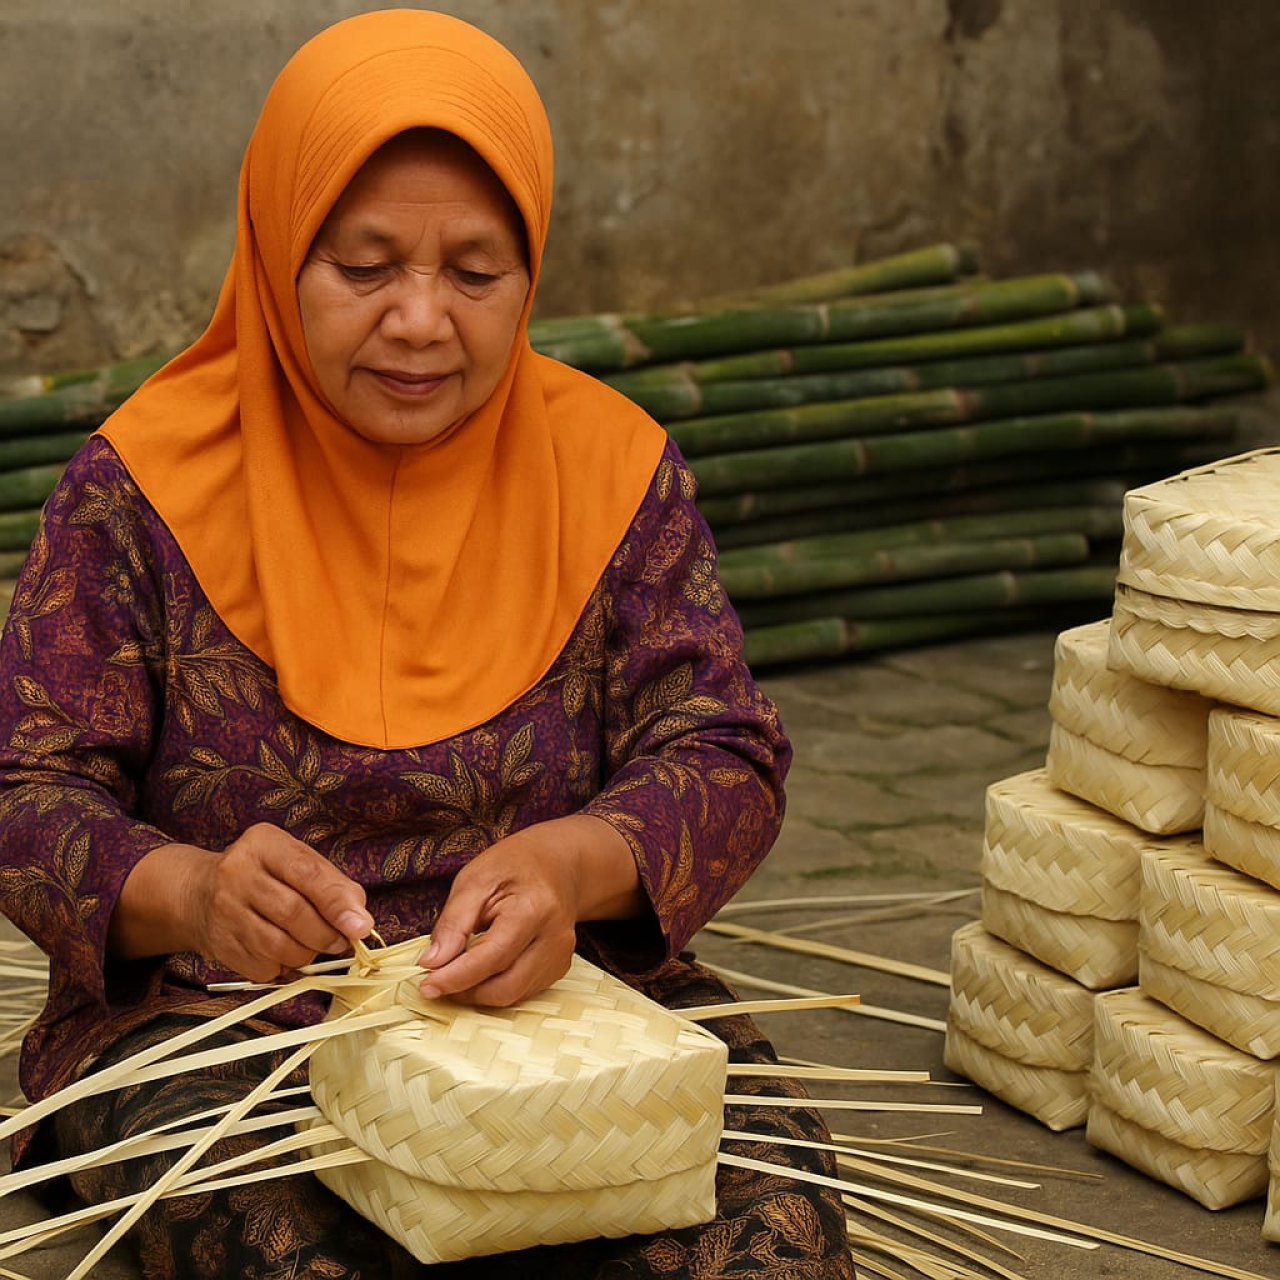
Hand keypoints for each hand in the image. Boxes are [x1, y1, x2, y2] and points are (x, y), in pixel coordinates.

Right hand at [109, 823, 372, 982]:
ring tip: (313, 945)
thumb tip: (360, 918)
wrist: (199, 893)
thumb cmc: (264, 874)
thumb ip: (332, 883)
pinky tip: (284, 954)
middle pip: (293, 913)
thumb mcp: (296, 861)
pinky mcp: (218, 944)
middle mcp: (236, 873)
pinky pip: (262, 967)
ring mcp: (223, 910)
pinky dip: (284, 967)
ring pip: (278, 946)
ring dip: (307, 953)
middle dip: (326, 934)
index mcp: (263, 844)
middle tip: (341, 941)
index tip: (361, 927)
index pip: (307, 873)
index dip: (337, 903)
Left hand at [417, 815, 641, 1006]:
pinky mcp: (559, 967)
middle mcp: (555, 938)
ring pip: (512, 995)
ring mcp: (561, 955)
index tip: (426, 987)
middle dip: (465, 991)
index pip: (492, 957)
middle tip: (435, 980)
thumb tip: (432, 963)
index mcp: (534, 909)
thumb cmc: (513, 866)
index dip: (456, 977)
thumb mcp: (475, 879)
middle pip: (505, 987)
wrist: (557, 864)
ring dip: (478, 992)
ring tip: (456, 970)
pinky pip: (521, 990)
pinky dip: (495, 986)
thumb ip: (454, 922)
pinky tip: (482, 967)